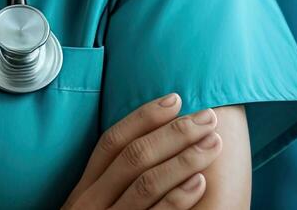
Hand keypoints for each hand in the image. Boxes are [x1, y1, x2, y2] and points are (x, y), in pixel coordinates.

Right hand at [62, 94, 222, 209]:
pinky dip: (178, 198)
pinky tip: (201, 182)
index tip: (175, 98)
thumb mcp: (93, 209)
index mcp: (83, 190)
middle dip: (173, 132)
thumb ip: (111, 185)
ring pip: (146, 183)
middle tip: (208, 116)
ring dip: (184, 158)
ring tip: (213, 143)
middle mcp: (90, 204)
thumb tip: (151, 147)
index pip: (112, 142)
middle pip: (133, 156)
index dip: (143, 117)